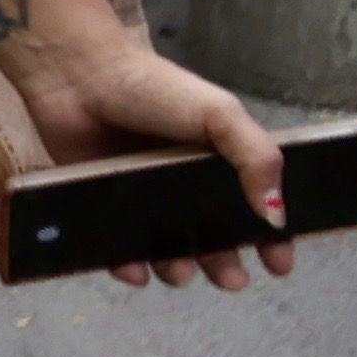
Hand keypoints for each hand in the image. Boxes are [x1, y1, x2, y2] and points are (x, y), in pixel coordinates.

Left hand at [9, 17, 294, 290]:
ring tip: (181, 272)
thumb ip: (255, 157)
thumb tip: (277, 213)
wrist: (77, 76)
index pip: (254, 210)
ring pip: (167, 250)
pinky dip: (127, 264)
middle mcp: (184, 185)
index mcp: (219, 164)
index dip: (270, 240)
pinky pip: (118, 247)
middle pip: (212, 239)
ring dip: (178, 268)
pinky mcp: (102, 205)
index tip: (279, 265)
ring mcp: (142, 198)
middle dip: (225, 265)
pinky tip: (134, 270)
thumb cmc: (153, 88)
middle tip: (231, 280)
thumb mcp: (219, 114)